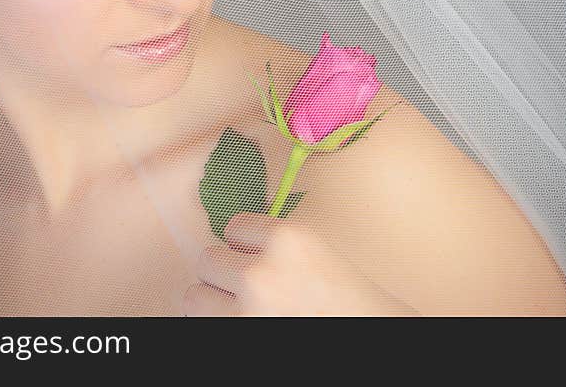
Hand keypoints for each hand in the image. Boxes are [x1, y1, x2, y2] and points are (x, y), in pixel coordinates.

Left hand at [182, 212, 418, 315]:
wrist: (371, 333)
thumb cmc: (350, 302)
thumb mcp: (317, 254)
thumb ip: (276, 245)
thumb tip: (232, 243)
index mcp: (288, 240)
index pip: (234, 227)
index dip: (243, 245)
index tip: (253, 256)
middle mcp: (262, 273)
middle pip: (208, 259)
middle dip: (224, 273)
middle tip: (246, 287)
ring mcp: (247, 311)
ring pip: (194, 297)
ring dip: (213, 302)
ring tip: (238, 308)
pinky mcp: (237, 337)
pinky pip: (203, 325)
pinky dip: (217, 324)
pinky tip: (241, 321)